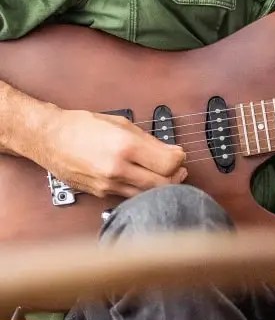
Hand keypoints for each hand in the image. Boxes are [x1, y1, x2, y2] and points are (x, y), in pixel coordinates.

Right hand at [35, 108, 186, 198]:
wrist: (49, 138)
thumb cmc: (81, 126)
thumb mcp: (121, 123)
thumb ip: (149, 140)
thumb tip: (170, 151)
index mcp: (125, 147)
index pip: (168, 163)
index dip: (179, 159)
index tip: (179, 154)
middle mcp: (117, 170)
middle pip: (162, 184)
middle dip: (175, 176)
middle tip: (178, 169)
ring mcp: (108, 185)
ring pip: (147, 194)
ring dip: (160, 186)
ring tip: (163, 174)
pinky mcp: (100, 193)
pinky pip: (129, 196)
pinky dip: (141, 189)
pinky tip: (142, 179)